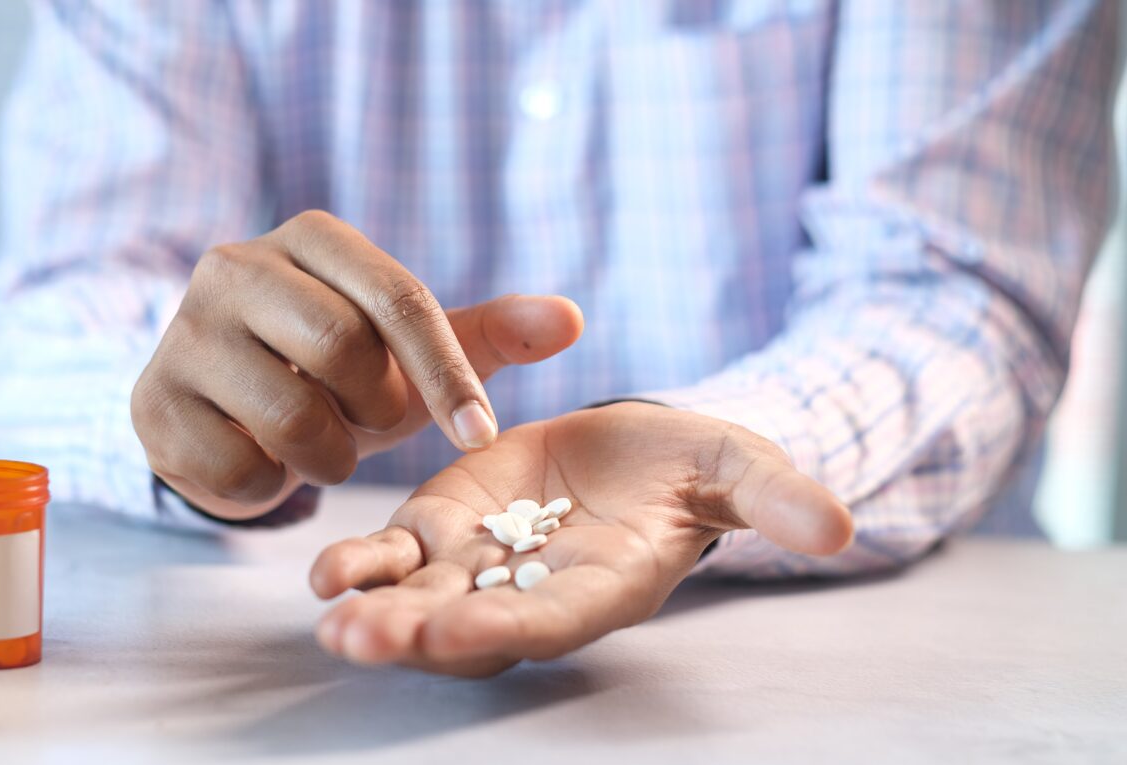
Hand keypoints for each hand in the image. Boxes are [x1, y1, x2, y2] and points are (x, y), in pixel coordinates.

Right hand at [131, 210, 583, 518]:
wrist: (229, 408)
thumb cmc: (337, 371)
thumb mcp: (414, 350)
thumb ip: (490, 333)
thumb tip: (572, 319)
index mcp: (309, 237)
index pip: (398, 298)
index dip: (449, 374)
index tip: (482, 436)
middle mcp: (235, 265)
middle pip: (342, 351)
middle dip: (376, 411)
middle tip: (367, 421)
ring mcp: (182, 332)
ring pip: (291, 416)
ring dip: (329, 455)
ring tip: (320, 442)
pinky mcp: (152, 404)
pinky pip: (239, 468)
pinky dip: (272, 487)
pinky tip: (264, 461)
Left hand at [309, 402, 852, 676]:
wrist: (632, 449)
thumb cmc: (692, 466)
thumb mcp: (736, 465)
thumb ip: (773, 499)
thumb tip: (840, 528)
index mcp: (603, 586)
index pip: (555, 620)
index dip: (513, 627)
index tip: (466, 632)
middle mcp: (533, 590)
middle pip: (471, 627)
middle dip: (420, 637)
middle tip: (365, 639)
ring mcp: (481, 563)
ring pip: (421, 601)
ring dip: (376, 612)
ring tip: (332, 620)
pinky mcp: (444, 525)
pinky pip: (396, 555)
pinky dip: (363, 565)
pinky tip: (324, 572)